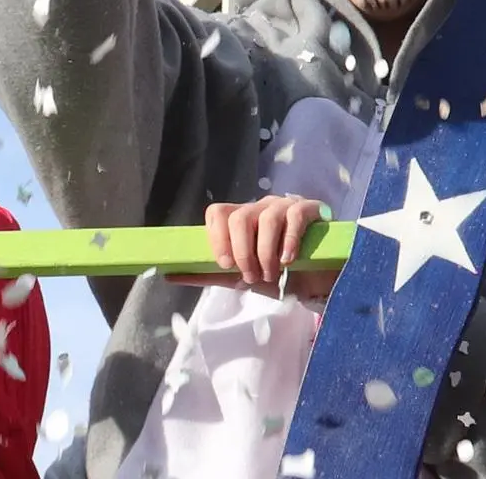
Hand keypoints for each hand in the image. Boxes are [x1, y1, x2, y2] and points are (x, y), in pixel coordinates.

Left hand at [167, 196, 338, 300]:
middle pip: (239, 216)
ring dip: (265, 253)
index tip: (225, 265)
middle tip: (252, 276)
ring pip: (266, 219)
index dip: (217, 238)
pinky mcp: (309, 209)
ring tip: (272, 274)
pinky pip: (294, 217)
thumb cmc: (276, 273)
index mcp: (241, 219)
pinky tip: (289, 260)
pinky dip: (288, 241)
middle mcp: (260, 207)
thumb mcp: (240, 277)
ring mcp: (284, 206)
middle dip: (242, 252)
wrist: (316, 279)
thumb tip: (169, 274)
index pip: (217, 213)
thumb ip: (209, 274)